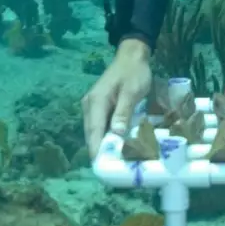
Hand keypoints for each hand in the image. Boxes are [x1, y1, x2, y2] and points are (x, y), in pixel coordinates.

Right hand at [81, 39, 152, 156]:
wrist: (132, 56)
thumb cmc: (134, 73)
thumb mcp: (132, 92)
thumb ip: (123, 113)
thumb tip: (116, 135)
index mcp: (95, 102)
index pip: (94, 132)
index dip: (97, 150)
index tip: (101, 167)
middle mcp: (89, 106)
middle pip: (93, 134)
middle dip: (100, 150)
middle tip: (111, 169)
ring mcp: (93, 106)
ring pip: (96, 131)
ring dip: (104, 144)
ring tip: (115, 161)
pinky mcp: (100, 107)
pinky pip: (102, 125)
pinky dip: (107, 135)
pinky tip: (117, 144)